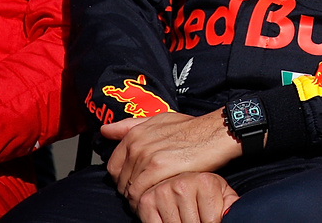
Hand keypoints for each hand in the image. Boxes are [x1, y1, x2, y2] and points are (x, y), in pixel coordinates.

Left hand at [103, 109, 241, 207]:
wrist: (216, 133)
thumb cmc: (191, 129)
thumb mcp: (160, 120)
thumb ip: (130, 126)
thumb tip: (105, 130)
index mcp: (135, 134)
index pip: (113, 166)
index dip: (122, 178)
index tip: (134, 183)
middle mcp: (137, 144)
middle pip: (121, 180)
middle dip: (130, 189)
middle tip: (146, 194)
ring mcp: (147, 156)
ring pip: (129, 188)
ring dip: (138, 198)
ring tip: (152, 200)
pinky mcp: (160, 168)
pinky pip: (141, 193)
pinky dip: (145, 201)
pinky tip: (157, 201)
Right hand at [134, 172, 239, 222]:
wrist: (178, 175)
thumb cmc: (203, 188)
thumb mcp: (221, 191)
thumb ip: (229, 203)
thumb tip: (231, 215)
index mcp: (204, 182)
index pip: (211, 221)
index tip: (207, 219)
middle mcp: (182, 185)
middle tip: (196, 217)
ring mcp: (162, 192)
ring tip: (184, 217)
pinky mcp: (146, 202)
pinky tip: (172, 219)